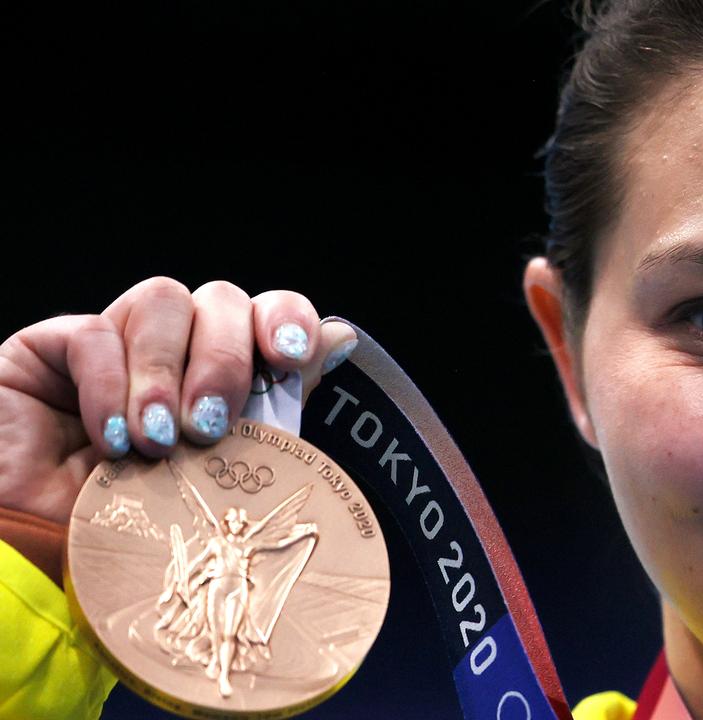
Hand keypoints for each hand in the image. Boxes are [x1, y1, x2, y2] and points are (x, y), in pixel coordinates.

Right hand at [0, 277, 355, 524]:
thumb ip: (273, 406)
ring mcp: (112, 349)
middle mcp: (170, 357)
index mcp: (217, 380)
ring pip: (164, 300)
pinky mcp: (48, 350)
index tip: (292, 355)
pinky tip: (110, 440)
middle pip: (220, 300)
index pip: (262, 314)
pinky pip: (96, 332)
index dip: (284, 318)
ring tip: (156, 442)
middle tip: (211, 426)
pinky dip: (108, 386)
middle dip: (227, 359)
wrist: (35, 567)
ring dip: (167, 375)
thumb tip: (341, 340)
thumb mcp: (216, 476)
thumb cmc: (130, 537)